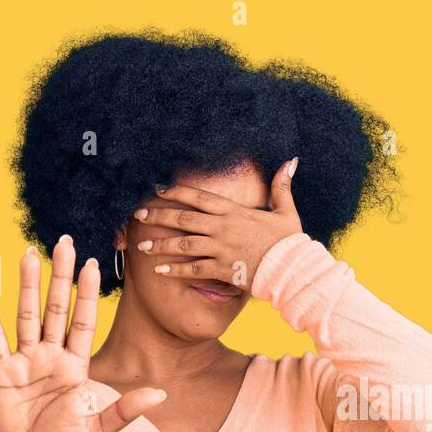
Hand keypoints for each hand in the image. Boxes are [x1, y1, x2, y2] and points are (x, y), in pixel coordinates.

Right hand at [0, 236, 165, 431]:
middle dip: (61, 276)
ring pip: (26, 314)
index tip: (93, 264)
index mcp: (76, 366)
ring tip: (28, 253)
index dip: (88, 294)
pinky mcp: (0, 371)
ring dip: (26, 285)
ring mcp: (24, 360)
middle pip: (57, 308)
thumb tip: (161, 394)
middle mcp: (50, 356)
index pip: (84, 322)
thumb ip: (125, 411)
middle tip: (65, 242)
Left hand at [134, 157, 302, 294]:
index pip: (198, 197)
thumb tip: (291, 161)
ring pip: (183, 244)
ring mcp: (221, 249)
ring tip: (143, 247)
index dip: (176, 192)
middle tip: (139, 215)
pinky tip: (159, 271)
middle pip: (183, 219)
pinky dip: (175, 270)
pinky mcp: (222, 270)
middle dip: (158, 216)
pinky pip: (193, 269)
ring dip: (160, 245)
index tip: (158, 190)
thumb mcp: (287, 211)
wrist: (293, 269)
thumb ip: (282, 187)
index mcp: (234, 211)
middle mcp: (223, 228)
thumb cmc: (289, 242)